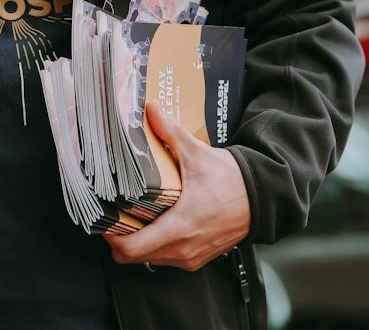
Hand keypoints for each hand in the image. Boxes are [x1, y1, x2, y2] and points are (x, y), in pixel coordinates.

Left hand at [104, 100, 250, 269]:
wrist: (264, 199)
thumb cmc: (232, 182)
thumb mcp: (198, 154)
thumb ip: (170, 132)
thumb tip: (151, 109)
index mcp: (178, 227)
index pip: (130, 248)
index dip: (111, 236)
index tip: (104, 218)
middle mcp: (182, 249)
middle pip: (134, 257)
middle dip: (119, 238)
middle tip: (113, 215)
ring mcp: (191, 257)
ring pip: (150, 258)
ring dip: (138, 242)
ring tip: (132, 216)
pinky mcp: (199, 257)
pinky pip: (167, 258)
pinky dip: (156, 245)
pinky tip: (155, 222)